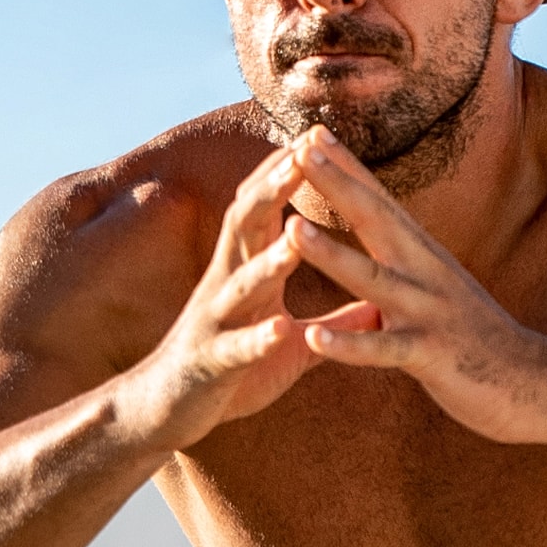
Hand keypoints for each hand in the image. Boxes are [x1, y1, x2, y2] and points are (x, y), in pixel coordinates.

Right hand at [119, 145, 380, 448]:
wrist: (167, 411)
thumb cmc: (229, 370)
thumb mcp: (288, 341)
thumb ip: (333, 319)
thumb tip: (379, 304)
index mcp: (246, 273)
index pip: (264, 211)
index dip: (286, 173)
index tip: (317, 136)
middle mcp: (226, 286)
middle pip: (245, 226)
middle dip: (272, 189)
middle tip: (300, 153)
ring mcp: (215, 323)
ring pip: (240, 283)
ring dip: (268, 260)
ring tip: (296, 236)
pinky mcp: (211, 364)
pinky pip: (236, 349)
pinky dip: (258, 337)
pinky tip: (282, 328)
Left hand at [284, 127, 546, 442]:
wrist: (537, 384)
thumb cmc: (481, 340)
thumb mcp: (441, 289)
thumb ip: (408, 263)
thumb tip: (383, 234)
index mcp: (424, 259)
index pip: (381, 202)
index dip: (348, 168)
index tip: (312, 131)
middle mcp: (427, 276)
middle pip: (376, 221)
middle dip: (337, 184)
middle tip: (299, 148)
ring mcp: (429, 314)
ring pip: (373, 280)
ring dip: (330, 254)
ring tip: (290, 229)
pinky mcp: (431, 357)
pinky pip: (383, 351)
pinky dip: (348, 346)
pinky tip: (313, 339)